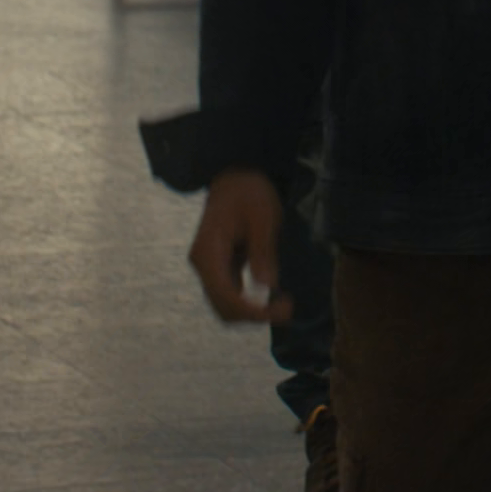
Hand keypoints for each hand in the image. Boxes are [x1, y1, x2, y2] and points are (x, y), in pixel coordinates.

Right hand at [187, 168, 290, 323]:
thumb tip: (267, 286)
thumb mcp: (263, 217)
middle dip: (254, 315)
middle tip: (287, 307)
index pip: (226, 297)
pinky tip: (271, 295)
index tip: (284, 309)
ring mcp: (208, 267)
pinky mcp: (217, 267)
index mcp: (208, 253)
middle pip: (223, 308)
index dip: (254, 311)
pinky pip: (229, 294)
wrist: (234, 175)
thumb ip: (263, 251)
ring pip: (225, 305)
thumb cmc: (249, 192)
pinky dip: (249, 301)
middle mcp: (203, 265)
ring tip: (282, 303)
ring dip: (252, 311)